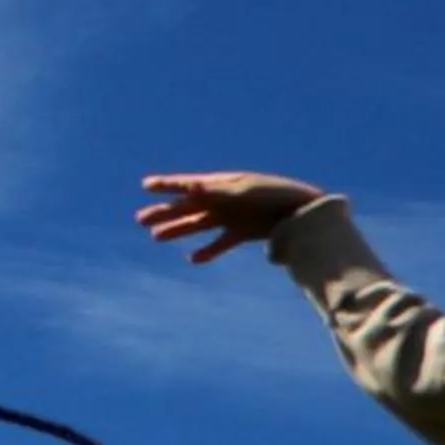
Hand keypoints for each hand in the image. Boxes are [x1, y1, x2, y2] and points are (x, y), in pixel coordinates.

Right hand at [136, 171, 326, 262]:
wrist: (304, 212)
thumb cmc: (275, 195)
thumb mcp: (245, 191)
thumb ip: (218, 191)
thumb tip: (191, 185)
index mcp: (221, 184)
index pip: (188, 184)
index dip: (167, 184)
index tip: (145, 185)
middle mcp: (223, 200)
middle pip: (187, 207)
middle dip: (164, 213)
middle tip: (140, 219)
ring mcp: (232, 216)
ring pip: (198, 225)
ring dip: (178, 230)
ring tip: (155, 237)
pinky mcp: (243, 232)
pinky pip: (221, 243)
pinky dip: (208, 251)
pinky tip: (193, 259)